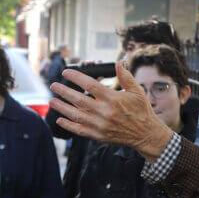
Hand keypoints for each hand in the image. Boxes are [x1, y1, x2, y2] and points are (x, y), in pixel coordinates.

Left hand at [49, 61, 174, 159]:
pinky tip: (60, 120)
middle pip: (78, 99)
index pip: (89, 84)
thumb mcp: (137, 91)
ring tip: (52, 101)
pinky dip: (69, 125)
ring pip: (76, 115)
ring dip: (62, 107)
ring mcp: (100, 125)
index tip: (66, 72)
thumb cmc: (141, 111)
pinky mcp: (98, 135)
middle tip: (53, 85)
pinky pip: (80, 130)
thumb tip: (119, 62)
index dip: (75, 77)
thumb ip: (125, 77)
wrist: (146, 134)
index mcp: (112, 98)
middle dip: (63, 91)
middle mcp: (104, 111)